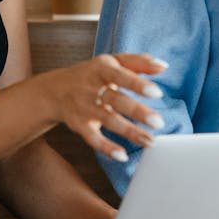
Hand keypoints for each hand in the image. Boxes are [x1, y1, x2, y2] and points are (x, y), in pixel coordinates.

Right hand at [43, 53, 166, 161]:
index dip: (138, 84)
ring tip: (150, 141)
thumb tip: (163, 66)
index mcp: (102, 69)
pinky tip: (123, 156)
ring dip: (130, 132)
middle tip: (159, 122)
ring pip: (109, 121)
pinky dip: (106, 148)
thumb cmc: (93, 74)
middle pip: (116, 100)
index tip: (157, 93)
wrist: (55, 90)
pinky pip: (93, 139)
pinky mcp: (80, 126)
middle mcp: (92, 88)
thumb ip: (138, 62)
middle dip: (138, 112)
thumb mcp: (112, 62)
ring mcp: (85, 108)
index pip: (121, 75)